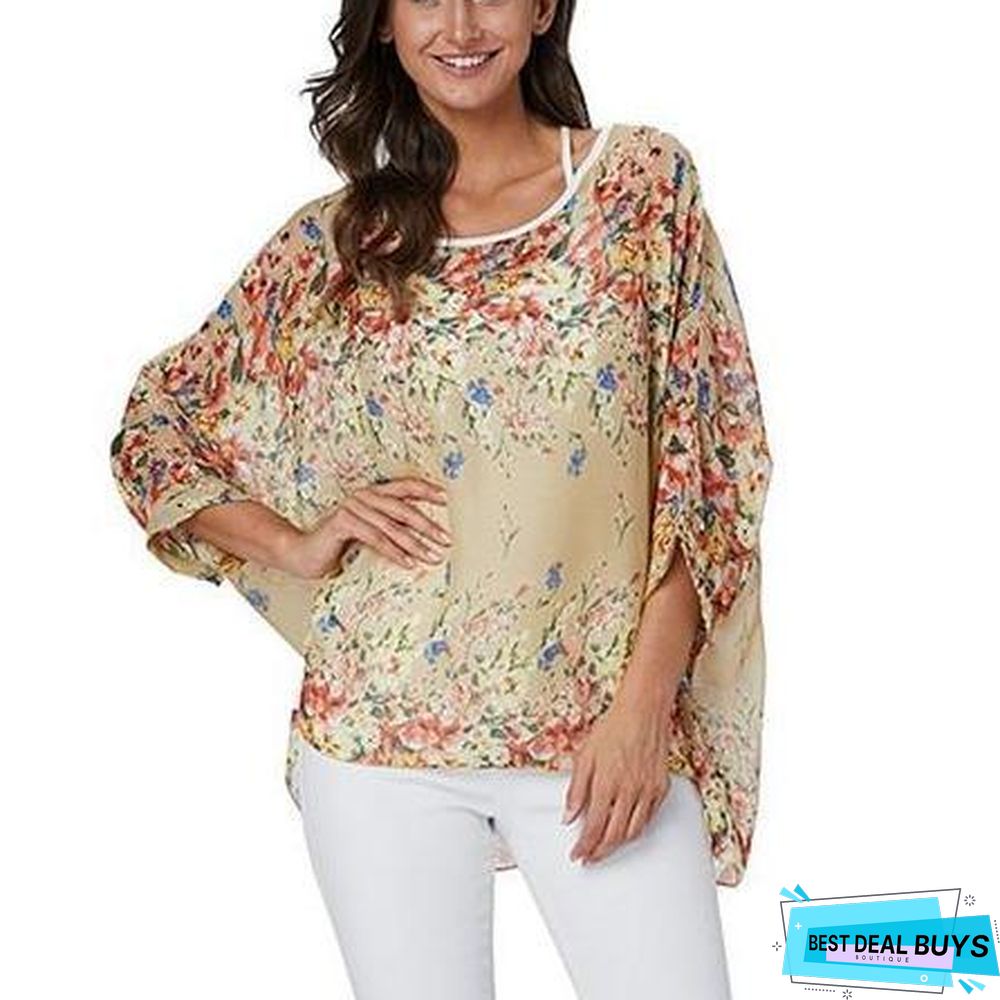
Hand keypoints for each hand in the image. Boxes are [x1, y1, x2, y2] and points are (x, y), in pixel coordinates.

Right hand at [285, 476, 451, 577]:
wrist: (304, 555)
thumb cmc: (339, 545)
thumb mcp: (371, 533)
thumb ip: (390, 527)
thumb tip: (426, 536)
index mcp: (373, 493)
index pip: (405, 487)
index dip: (427, 490)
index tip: (447, 500)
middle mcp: (364, 496)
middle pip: (403, 508)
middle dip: (427, 525)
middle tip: (446, 539)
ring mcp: (352, 507)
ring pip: (391, 527)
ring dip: (415, 544)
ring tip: (432, 556)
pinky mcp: (343, 522)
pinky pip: (375, 538)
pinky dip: (394, 552)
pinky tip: (409, 563)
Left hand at [563, 689, 675, 865]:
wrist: (643, 712)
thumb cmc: (612, 729)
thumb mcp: (585, 755)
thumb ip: (576, 789)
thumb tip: (568, 816)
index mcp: (606, 783)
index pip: (593, 826)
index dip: (584, 845)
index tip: (577, 855)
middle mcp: (629, 791)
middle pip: (614, 835)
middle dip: (599, 851)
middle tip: (589, 858)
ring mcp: (647, 791)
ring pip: (633, 831)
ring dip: (618, 845)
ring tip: (605, 849)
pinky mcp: (661, 788)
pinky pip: (649, 818)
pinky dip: (636, 830)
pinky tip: (626, 831)